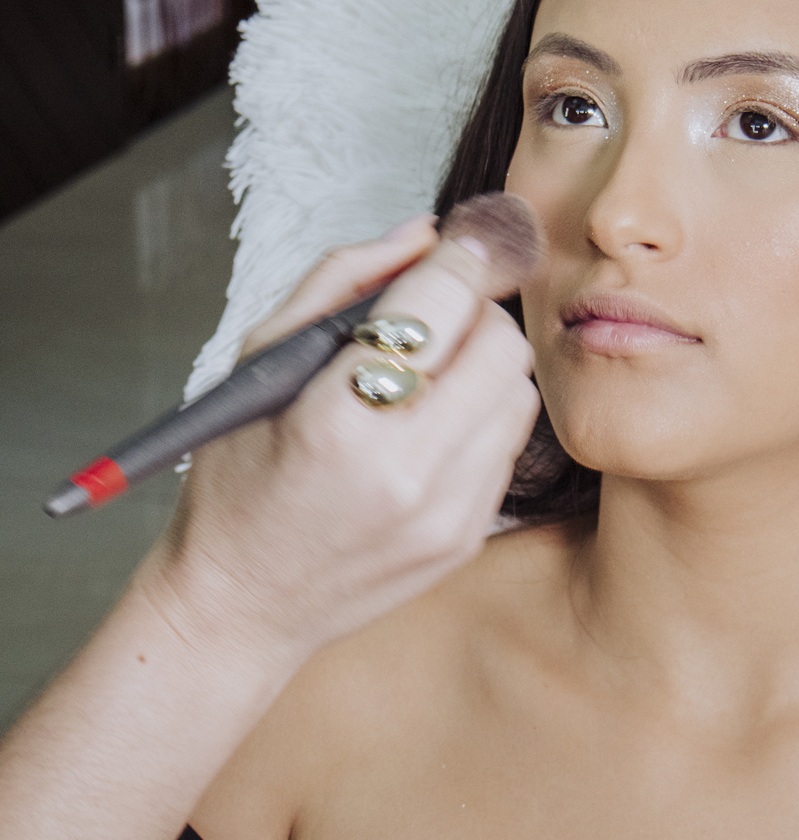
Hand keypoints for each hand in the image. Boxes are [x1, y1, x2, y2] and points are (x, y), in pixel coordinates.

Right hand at [140, 214, 541, 670]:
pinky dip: (483, 414)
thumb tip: (423, 233)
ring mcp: (444, 511)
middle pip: (499, 342)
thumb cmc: (238, 476)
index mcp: (338, 421)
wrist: (239, 606)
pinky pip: (510, 442)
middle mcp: (403, 471)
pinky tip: (431, 423)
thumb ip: (343, 281)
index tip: (463, 237)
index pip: (437, 303)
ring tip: (430, 373)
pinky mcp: (467, 535)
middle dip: (475, 310)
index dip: (459, 255)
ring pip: (518, 389)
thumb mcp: (261, 362)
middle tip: (434, 315)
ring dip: (485, 363)